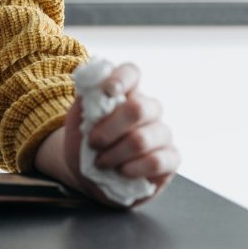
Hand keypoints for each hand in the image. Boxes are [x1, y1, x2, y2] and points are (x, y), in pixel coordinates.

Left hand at [39, 62, 178, 207]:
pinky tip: (121, 171)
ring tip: (101, 162)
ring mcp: (162, 133)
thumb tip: (93, 83)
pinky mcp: (171, 158)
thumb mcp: (77, 120)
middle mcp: (148, 109)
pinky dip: (132, 168)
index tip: (108, 91)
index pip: (131, 73)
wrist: (87, 175)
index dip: (121, 78)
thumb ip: (85, 100)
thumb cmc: (84, 143)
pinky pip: (157, 161)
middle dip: (109, 129)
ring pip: (142, 139)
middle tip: (93, 142)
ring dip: (115, 154)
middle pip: (138, 108)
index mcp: (124, 93)